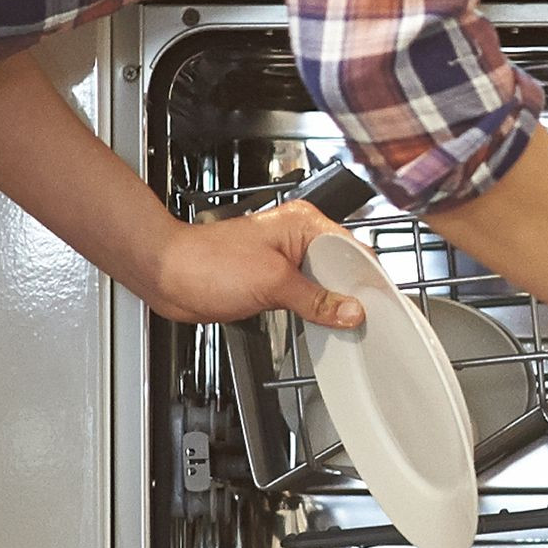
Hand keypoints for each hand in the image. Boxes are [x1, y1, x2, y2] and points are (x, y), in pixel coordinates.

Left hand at [144, 200, 364, 329]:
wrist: (167, 276)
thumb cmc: (206, 263)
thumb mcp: (273, 283)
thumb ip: (316, 300)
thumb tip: (350, 310)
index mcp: (304, 223)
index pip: (352, 249)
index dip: (367, 279)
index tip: (380, 306)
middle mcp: (298, 237)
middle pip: (342, 269)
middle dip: (351, 295)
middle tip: (365, 321)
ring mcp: (285, 260)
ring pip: (325, 285)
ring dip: (332, 305)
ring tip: (345, 325)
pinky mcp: (274, 281)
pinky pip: (306, 296)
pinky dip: (315, 311)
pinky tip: (321, 324)